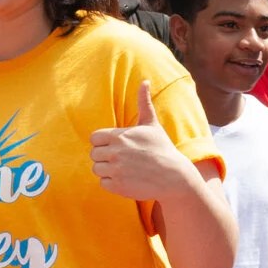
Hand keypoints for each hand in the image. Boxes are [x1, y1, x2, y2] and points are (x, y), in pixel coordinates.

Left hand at [89, 81, 191, 200]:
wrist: (174, 176)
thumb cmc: (162, 148)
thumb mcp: (152, 125)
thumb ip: (143, 103)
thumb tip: (145, 81)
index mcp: (120, 135)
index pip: (94, 138)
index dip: (102, 143)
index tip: (115, 146)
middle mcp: (115, 152)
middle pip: (94, 154)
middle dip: (105, 156)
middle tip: (122, 159)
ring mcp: (116, 169)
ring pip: (96, 169)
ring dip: (107, 170)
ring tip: (124, 169)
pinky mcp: (118, 186)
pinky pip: (103, 183)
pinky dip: (112, 183)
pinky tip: (127, 179)